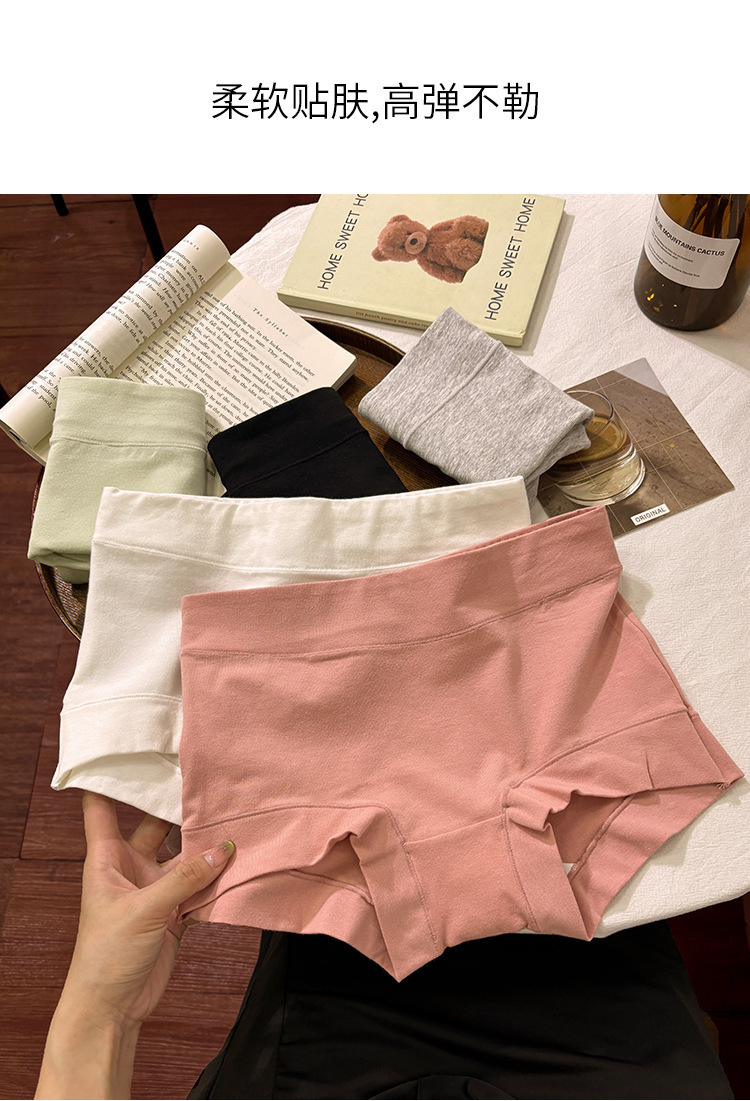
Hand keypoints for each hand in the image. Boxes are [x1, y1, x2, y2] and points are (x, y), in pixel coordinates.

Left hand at [35, 791, 233, 1098]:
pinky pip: (199, 883)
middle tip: (203, 776)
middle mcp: (130, 867)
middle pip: (154, 824)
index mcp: (106, 859)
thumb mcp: (145, 911)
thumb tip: (223, 847)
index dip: (109, 778)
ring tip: (232, 814)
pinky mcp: (174, 911)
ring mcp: (154, 888)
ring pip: (183, 854)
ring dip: (204, 842)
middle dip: (175, 805)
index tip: (127, 747)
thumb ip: (185, 878)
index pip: (101, 808)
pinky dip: (216, 873)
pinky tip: (238, 856)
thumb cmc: (106, 955)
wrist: (112, 1008)